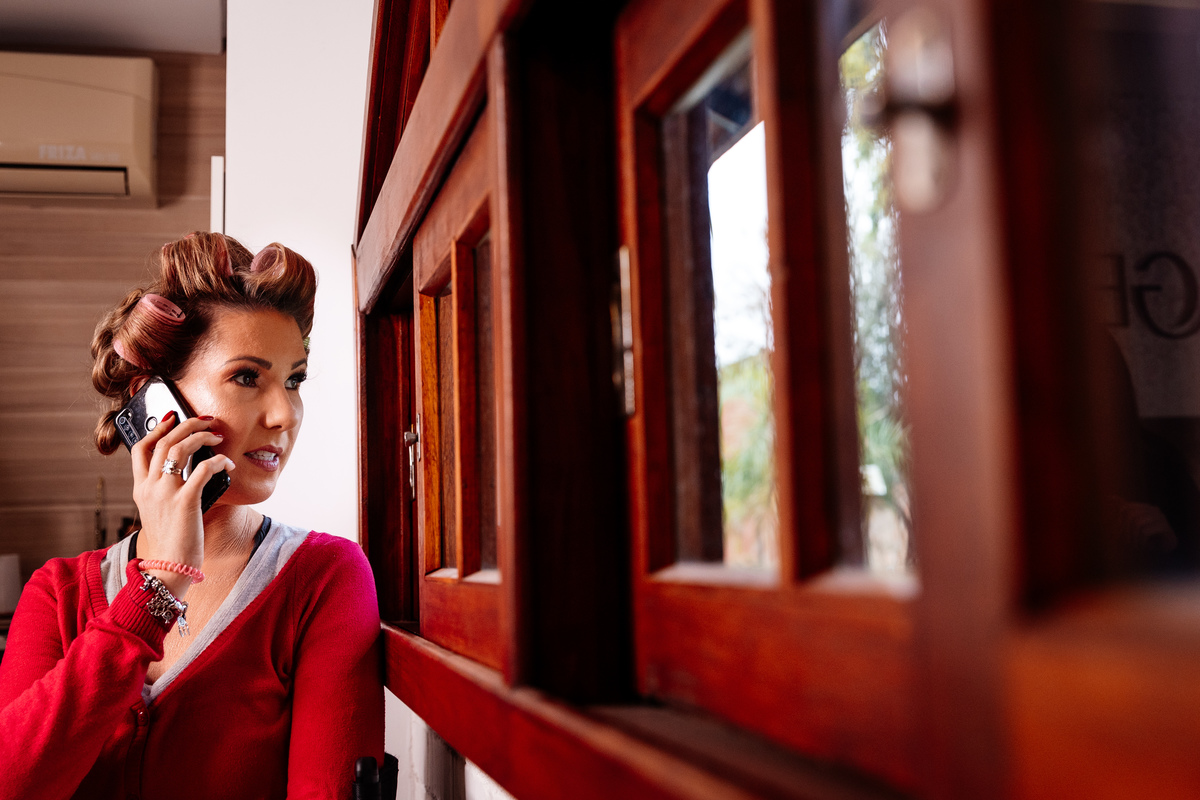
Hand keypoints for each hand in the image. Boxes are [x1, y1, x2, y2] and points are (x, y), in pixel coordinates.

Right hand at [130, 412, 234, 596]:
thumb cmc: (171, 540)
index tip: (174, 416)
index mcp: (141, 488)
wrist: (169, 567)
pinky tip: (228, 464)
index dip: (158, 427)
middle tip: (206, 421)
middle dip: (187, 424)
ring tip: (217, 436)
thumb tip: (191, 469)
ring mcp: (165, 493)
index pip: (141, 448)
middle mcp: (149, 487)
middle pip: (164, 441)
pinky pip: (204, 469)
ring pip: (180, 448)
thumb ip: (166, 490)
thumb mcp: (159, 511)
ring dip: (202, 437)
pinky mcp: (185, 502)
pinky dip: (219, 461)